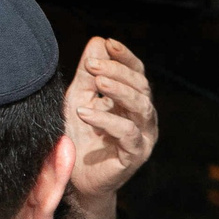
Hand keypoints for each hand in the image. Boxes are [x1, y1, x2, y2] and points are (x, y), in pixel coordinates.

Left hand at [60, 39, 156, 218]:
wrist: (76, 178)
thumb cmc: (79, 137)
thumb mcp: (79, 99)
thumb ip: (88, 74)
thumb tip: (98, 41)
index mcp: (132, 102)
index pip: (137, 74)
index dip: (126, 58)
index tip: (107, 44)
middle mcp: (143, 118)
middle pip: (142, 87)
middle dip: (119, 72)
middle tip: (93, 65)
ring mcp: (143, 137)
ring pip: (142, 106)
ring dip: (119, 90)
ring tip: (97, 80)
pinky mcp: (135, 155)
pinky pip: (127, 132)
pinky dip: (106, 119)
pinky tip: (85, 112)